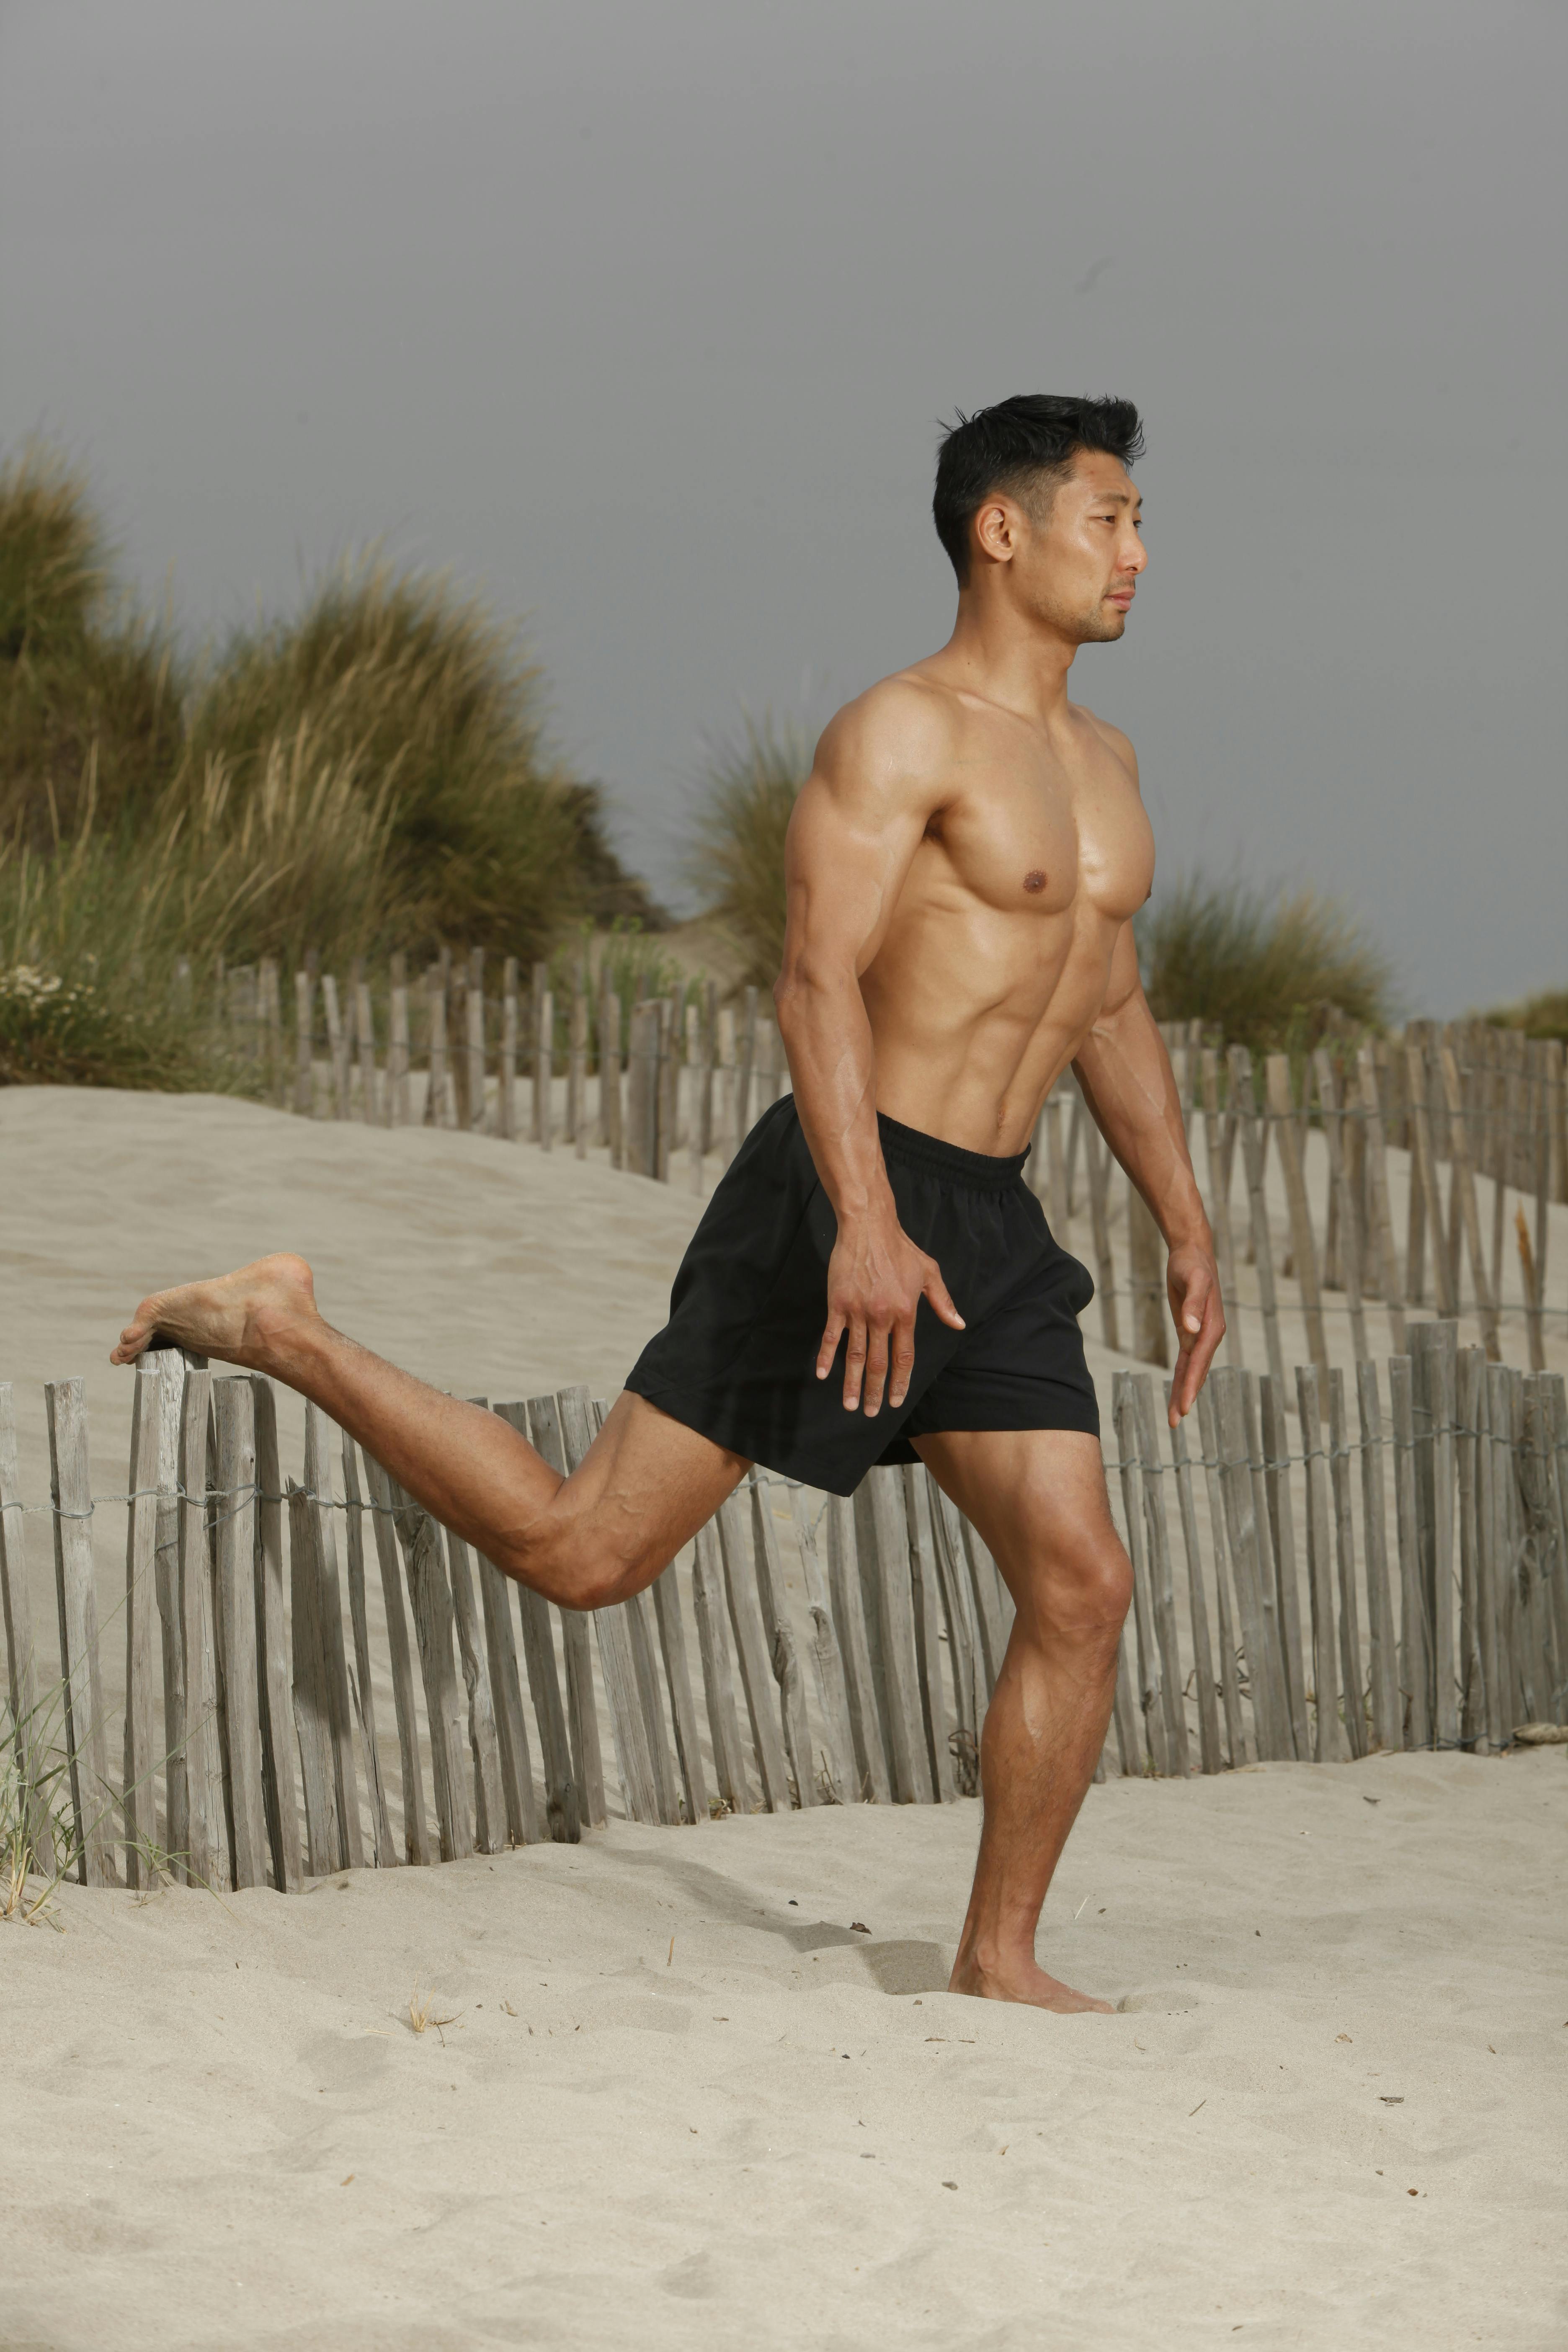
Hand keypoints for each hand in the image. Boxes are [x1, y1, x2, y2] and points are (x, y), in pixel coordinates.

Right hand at [816, 1201, 964, 1414]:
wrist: (869, 1227)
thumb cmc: (901, 1249)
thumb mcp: (929, 1272)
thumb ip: (943, 1302)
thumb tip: (959, 1324)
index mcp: (905, 1312)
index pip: (904, 1357)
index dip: (900, 1382)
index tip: (895, 1401)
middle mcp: (882, 1316)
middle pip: (879, 1363)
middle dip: (875, 1391)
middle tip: (870, 1412)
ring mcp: (858, 1311)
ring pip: (856, 1355)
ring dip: (852, 1383)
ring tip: (849, 1405)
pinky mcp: (838, 1303)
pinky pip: (832, 1336)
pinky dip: (827, 1356)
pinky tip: (823, 1374)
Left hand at [1165, 1241, 1223, 1423]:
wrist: (1193, 1253)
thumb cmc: (1192, 1265)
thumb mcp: (1193, 1280)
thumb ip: (1192, 1304)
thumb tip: (1191, 1329)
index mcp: (1212, 1327)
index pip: (1199, 1363)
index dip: (1190, 1385)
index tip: (1183, 1407)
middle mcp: (1209, 1335)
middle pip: (1196, 1372)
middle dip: (1186, 1396)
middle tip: (1174, 1421)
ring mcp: (1201, 1335)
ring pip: (1191, 1370)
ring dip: (1184, 1391)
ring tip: (1174, 1417)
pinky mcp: (1191, 1331)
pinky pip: (1186, 1360)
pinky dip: (1182, 1376)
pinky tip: (1178, 1392)